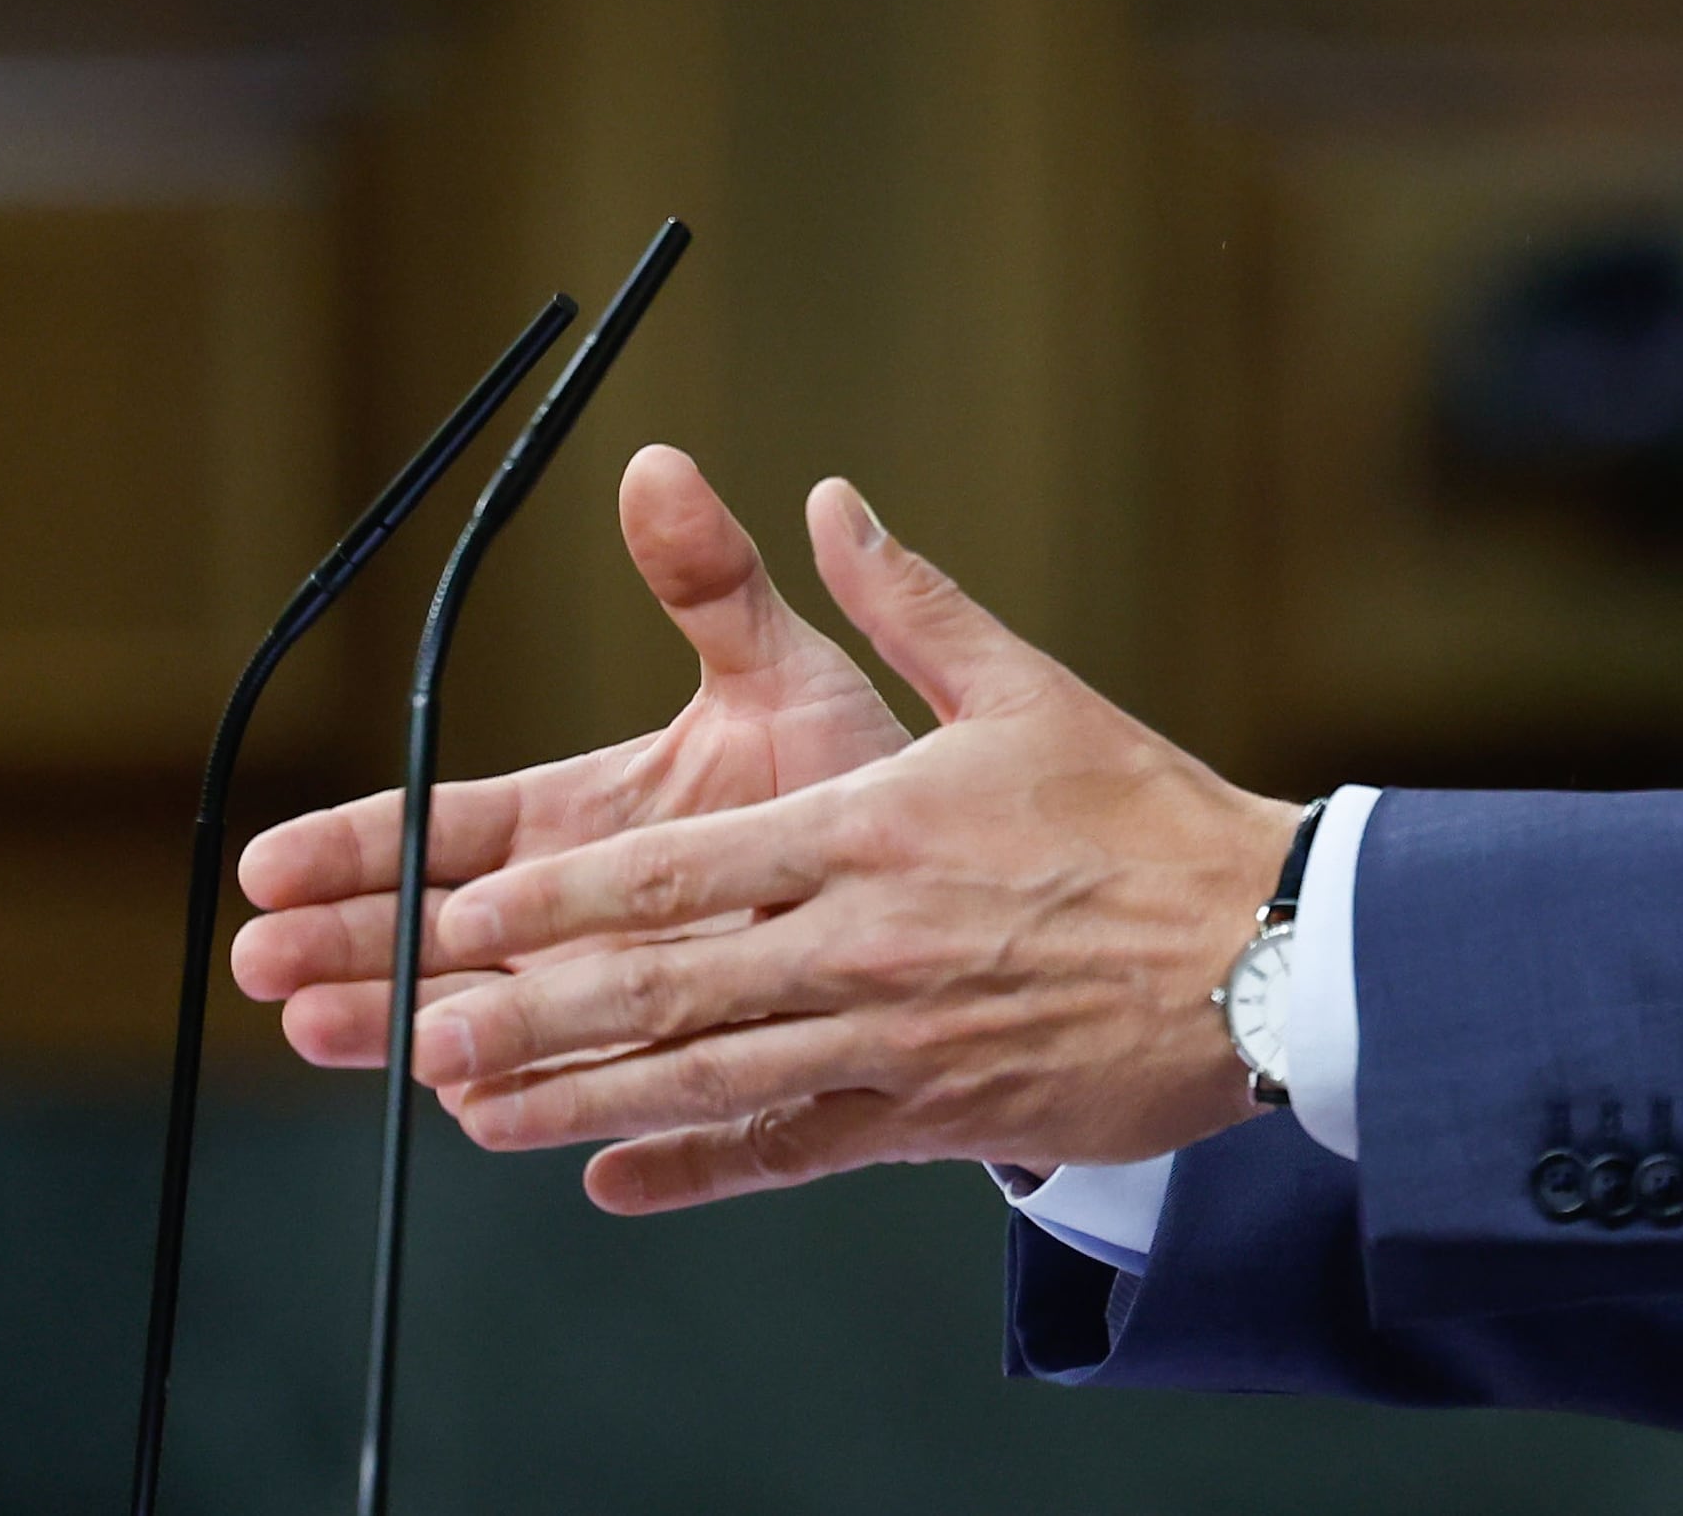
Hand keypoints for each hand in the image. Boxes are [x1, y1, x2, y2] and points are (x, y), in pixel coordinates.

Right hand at [228, 443, 913, 1074]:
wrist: (951, 894)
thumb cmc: (861, 776)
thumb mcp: (782, 672)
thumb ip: (711, 584)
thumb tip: (656, 468)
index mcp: (585, 821)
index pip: (448, 830)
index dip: (360, 845)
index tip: (275, 861)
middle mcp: (582, 916)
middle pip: (436, 933)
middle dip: (346, 942)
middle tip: (261, 956)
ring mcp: (617, 1000)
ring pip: (487, 1020)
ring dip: (400, 1025)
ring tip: (318, 1026)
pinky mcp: (677, 1074)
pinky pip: (595, 1093)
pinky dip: (533, 1099)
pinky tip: (471, 1105)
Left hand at [406, 478, 1299, 1214]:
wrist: (1270, 954)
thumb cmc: (1146, 815)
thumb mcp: (1026, 687)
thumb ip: (909, 600)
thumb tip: (830, 498)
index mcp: (868, 832)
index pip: (679, 870)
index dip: (558, 894)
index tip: (458, 902)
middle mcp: (860, 946)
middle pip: (663, 985)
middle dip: (526, 1006)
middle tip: (413, 1023)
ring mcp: (890, 1044)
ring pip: (703, 1077)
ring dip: (574, 1093)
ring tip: (467, 1104)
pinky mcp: (931, 1118)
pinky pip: (789, 1151)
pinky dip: (696, 1169)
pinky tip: (609, 1183)